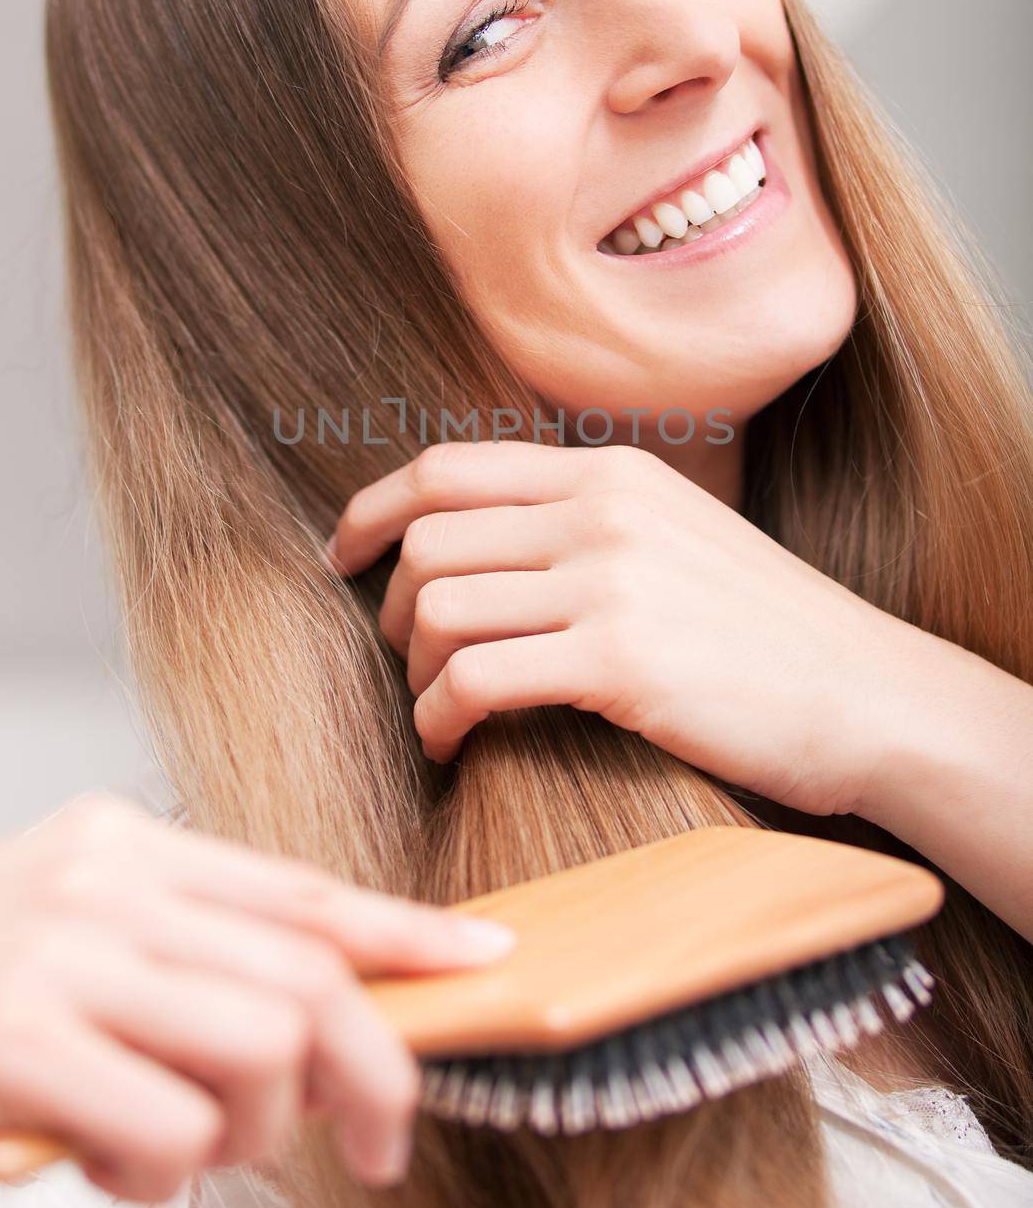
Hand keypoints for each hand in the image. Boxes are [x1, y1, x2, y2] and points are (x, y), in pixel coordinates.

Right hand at [0, 792, 514, 1200]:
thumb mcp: (87, 937)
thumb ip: (195, 958)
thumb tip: (326, 1030)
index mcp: (128, 846)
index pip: (301, 889)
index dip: (405, 930)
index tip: (484, 956)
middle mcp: (100, 881)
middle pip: (304, 971)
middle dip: (368, 1067)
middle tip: (372, 1135)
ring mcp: (55, 953)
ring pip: (258, 1045)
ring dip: (255, 1128)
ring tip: (194, 1147)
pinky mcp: (13, 1038)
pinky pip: (167, 1121)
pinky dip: (167, 1167)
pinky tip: (122, 1162)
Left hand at [328, 440, 892, 816]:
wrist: (865, 692)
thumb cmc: (761, 628)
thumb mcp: (673, 532)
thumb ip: (582, 519)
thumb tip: (469, 543)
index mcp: (609, 470)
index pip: (445, 466)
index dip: (372, 511)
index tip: (342, 555)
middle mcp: (602, 509)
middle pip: (430, 541)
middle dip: (389, 605)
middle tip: (402, 653)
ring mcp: (610, 580)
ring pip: (440, 608)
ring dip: (414, 669)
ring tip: (434, 707)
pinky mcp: (619, 661)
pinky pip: (475, 679)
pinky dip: (438, 715)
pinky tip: (450, 741)